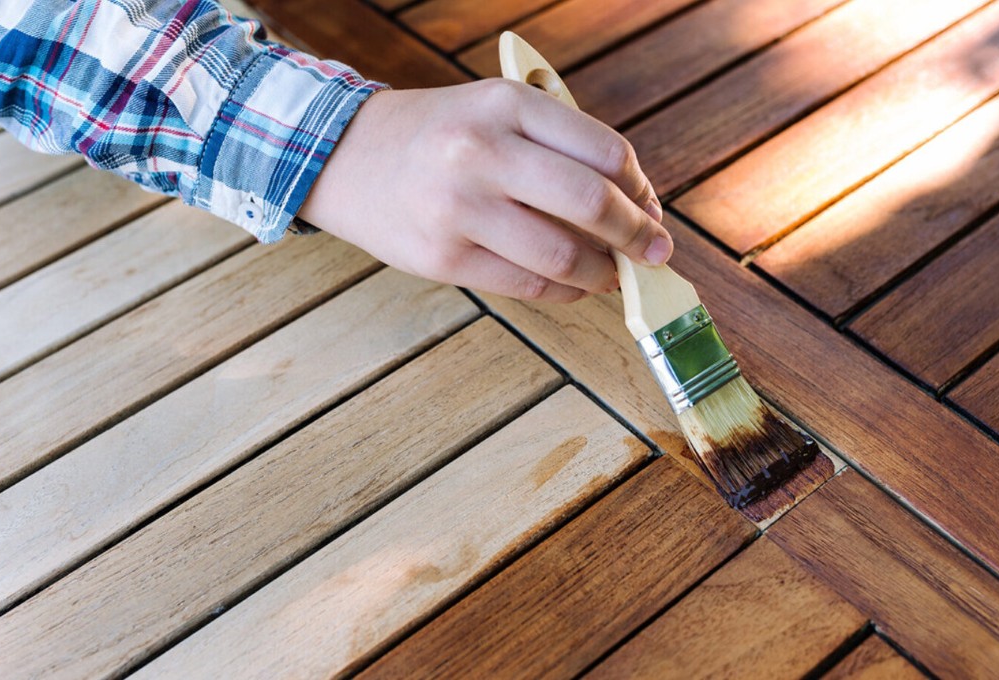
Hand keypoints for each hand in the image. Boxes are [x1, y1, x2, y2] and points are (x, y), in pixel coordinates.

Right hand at [297, 79, 670, 301]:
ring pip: (563, 254)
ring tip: (615, 273)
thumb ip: (560, 148)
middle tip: (654, 250)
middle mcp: (481, 151)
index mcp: (505, 104)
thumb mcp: (495, 111)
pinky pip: (527, 284)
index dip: (641, 189)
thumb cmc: (437, 137)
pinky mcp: (442, 258)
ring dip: (605, 271)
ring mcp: (458, 208)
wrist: (344, 158)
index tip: (650, 208)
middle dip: (637, 234)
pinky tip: (575, 284)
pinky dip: (565, 290)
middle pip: (591, 202)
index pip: (605, 151)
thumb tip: (635, 208)